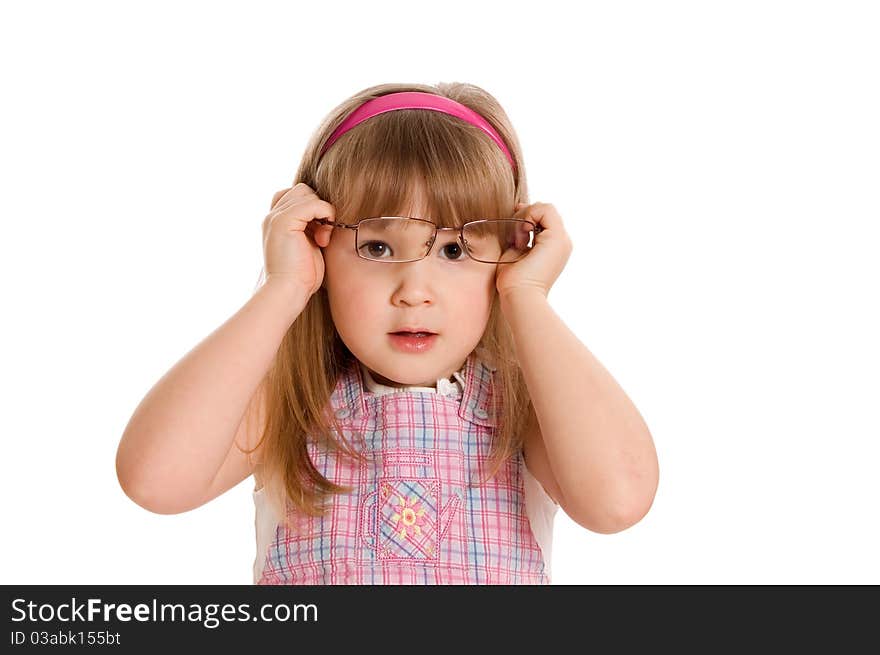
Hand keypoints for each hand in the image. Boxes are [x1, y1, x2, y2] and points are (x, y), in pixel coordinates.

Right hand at [262, 182, 335, 296]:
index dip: (312, 207)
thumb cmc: (301, 277)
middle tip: (322, 235)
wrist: (288, 291)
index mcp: (275, 222)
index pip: (294, 196)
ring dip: (322, 213)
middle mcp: (272, 216)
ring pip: (308, 193)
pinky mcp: (285, 221)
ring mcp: (276, 217)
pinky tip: (323, 238)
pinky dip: (325, 215)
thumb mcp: (307, 246)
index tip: (319, 231)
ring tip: (322, 238)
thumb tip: (326, 217)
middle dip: (318, 208)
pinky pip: (314, 203)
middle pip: (302, 190)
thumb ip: (311, 228)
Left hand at [495, 202, 572, 299]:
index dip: (526, 216)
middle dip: (525, 215)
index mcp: (553, 247)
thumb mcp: (515, 251)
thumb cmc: (512, 280)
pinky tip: (520, 237)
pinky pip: (544, 209)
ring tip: (517, 239)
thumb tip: (518, 209)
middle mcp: (562, 242)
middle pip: (545, 211)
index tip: (512, 232)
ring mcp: (562, 240)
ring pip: (545, 208)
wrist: (519, 296)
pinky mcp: (557, 238)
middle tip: (514, 237)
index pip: (543, 218)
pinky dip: (527, 217)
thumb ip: (519, 233)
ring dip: (526, 217)